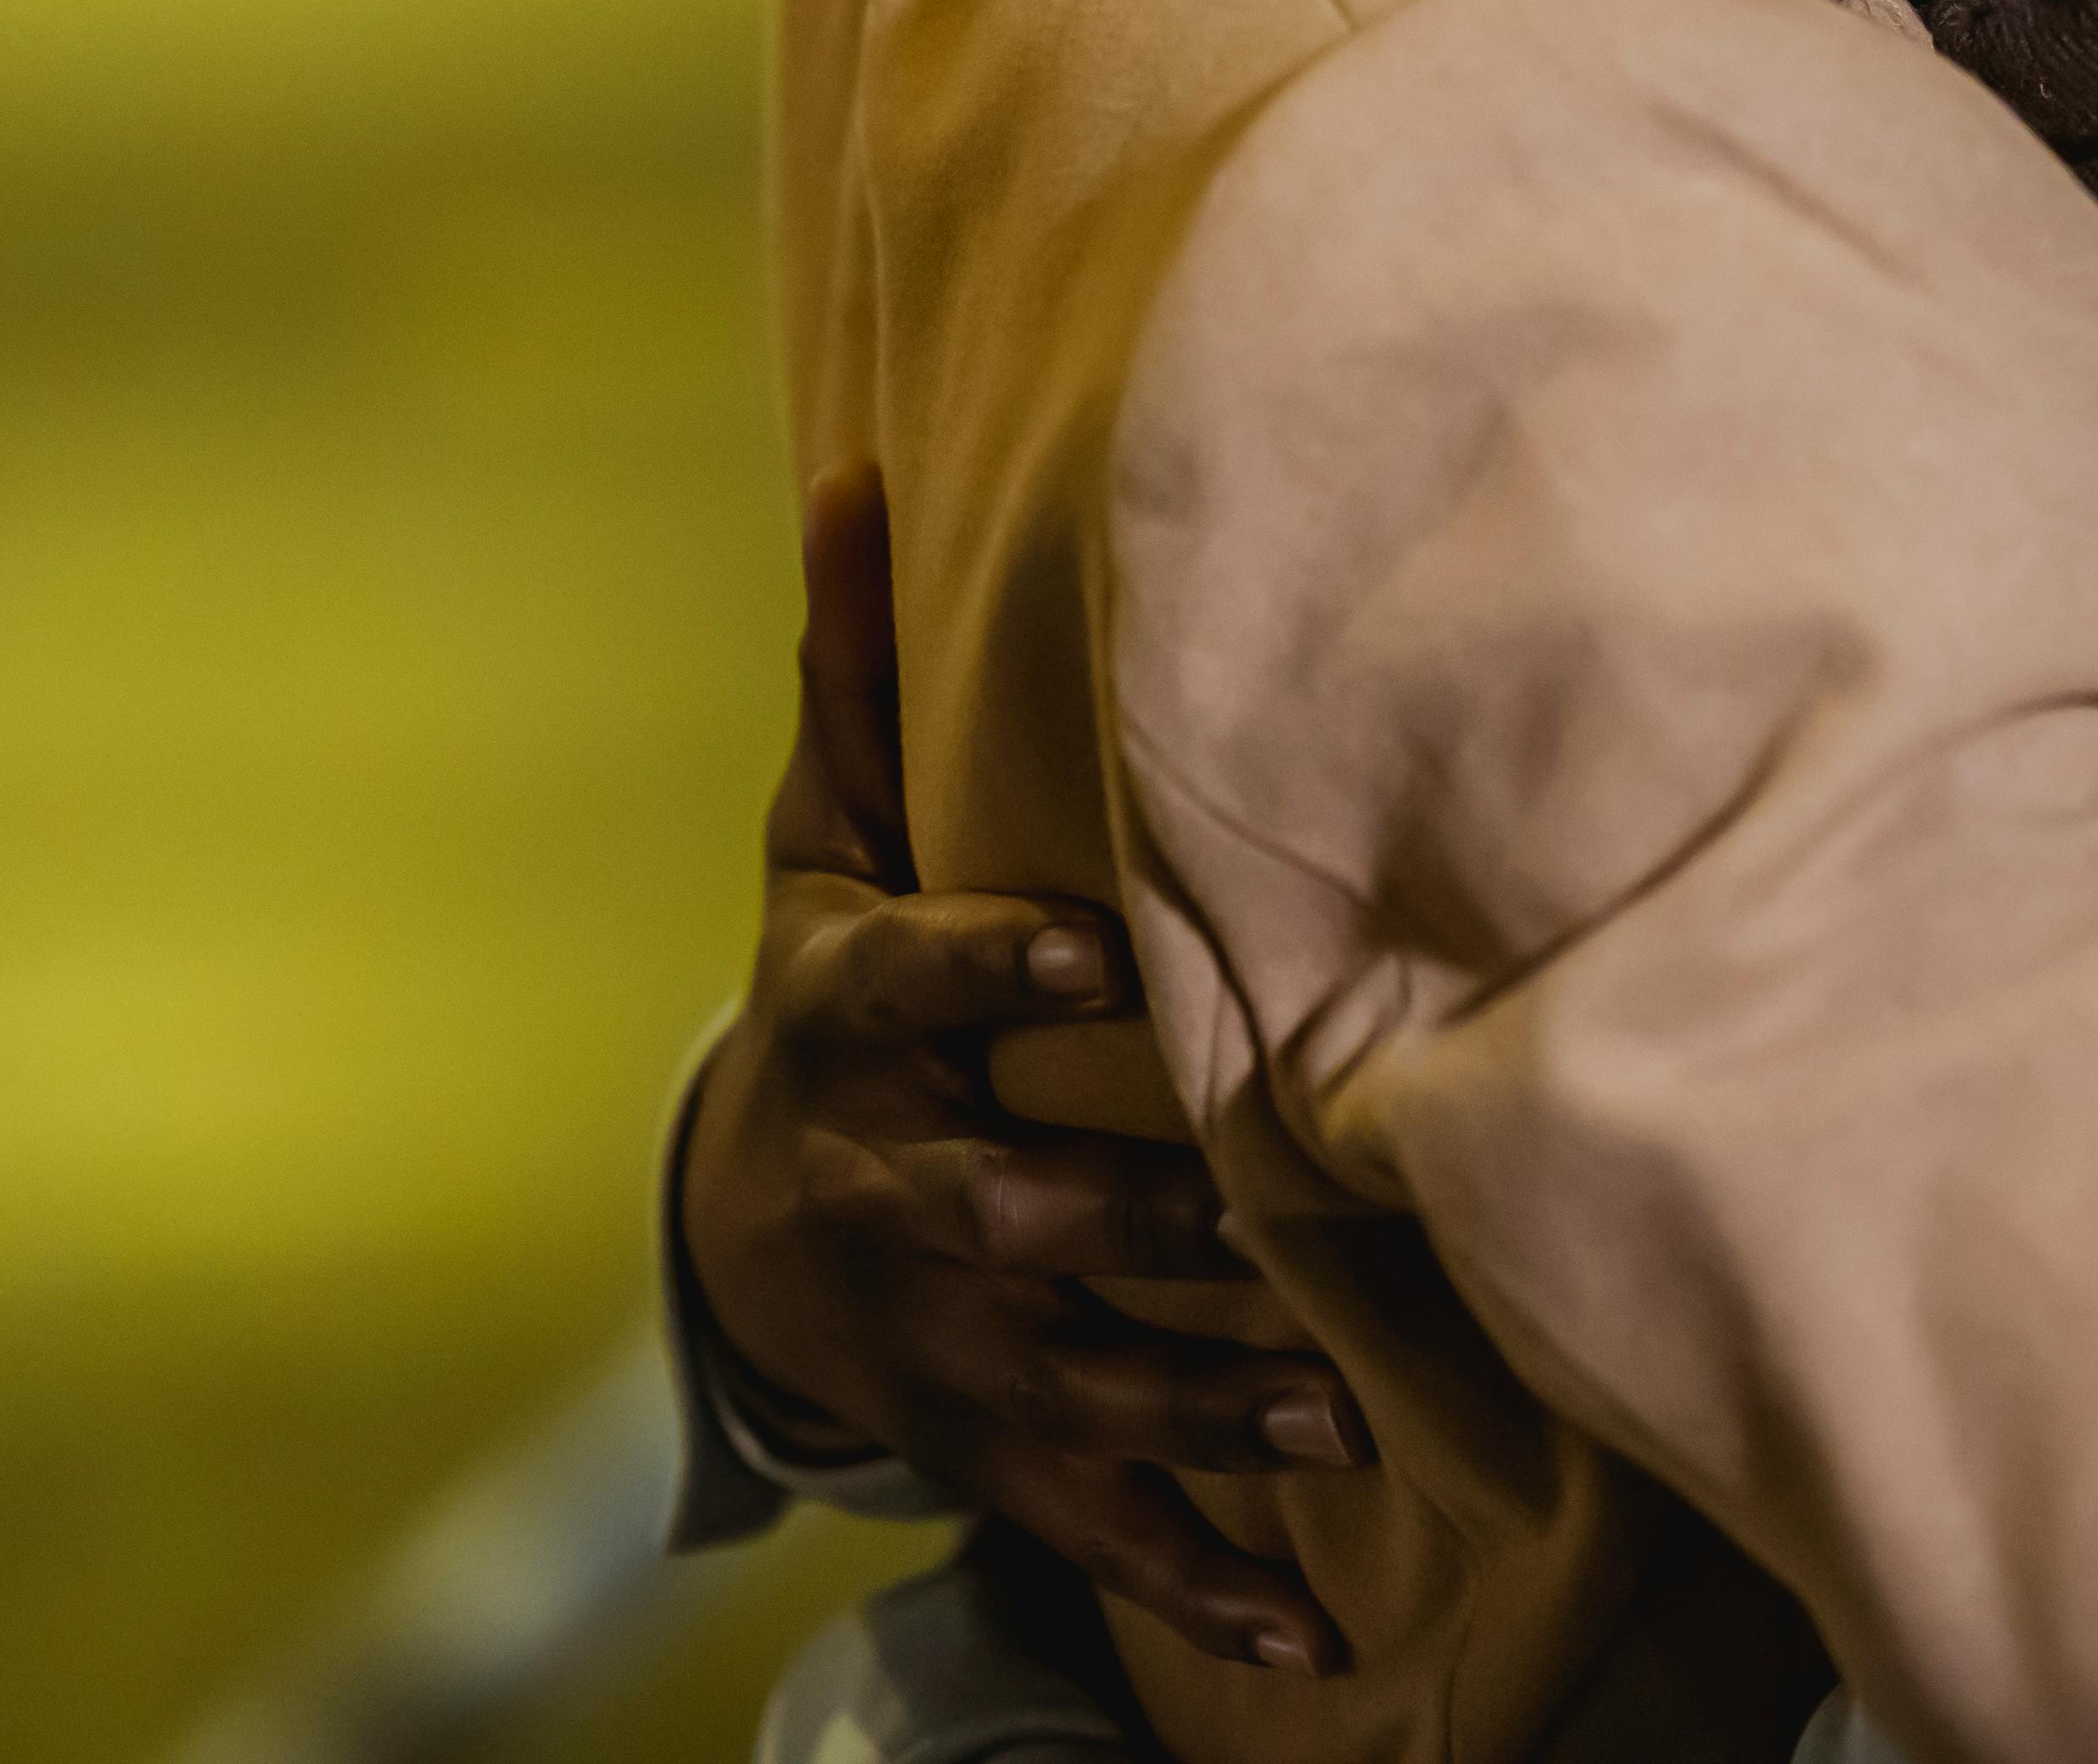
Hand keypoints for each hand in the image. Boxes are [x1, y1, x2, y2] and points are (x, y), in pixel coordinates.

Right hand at [682, 479, 1371, 1676]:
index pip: (909, 990)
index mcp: (850, 1023)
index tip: (1098, 950)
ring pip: (1069, 1369)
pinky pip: (1096, 1519)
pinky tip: (1312, 1635)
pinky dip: (1199, 1581)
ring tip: (1333, 1419)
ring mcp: (941, 1332)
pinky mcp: (992, 1439)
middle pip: (994, 1208)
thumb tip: (851, 463)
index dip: (992, 971)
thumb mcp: (824, 835)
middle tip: (1240, 1226)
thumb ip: (859, 670)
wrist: (764, 1227)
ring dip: (1196, 1401)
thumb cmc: (842, 989)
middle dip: (1110, 1222)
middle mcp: (891, 1190)